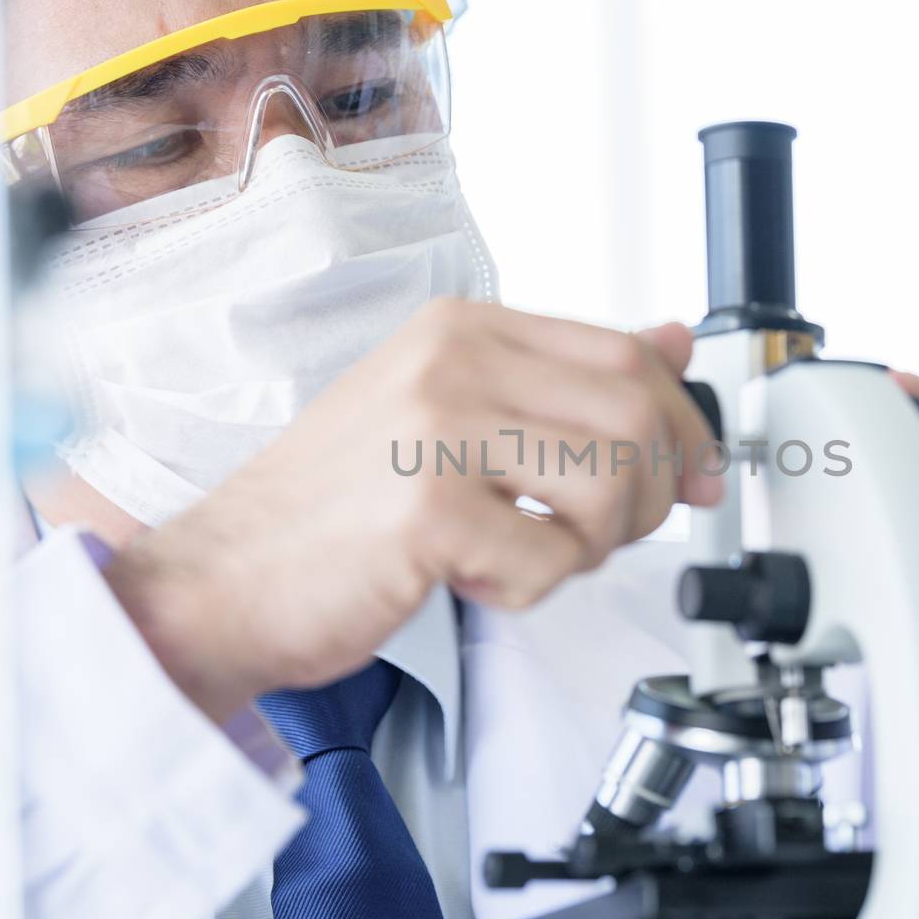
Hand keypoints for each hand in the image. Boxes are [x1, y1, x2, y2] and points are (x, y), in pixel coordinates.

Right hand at [104, 300, 721, 720]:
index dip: (681, 424)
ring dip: (593, 547)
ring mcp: (438, 429)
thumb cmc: (331, 506)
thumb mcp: (447, 413)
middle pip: (638, 416)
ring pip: (613, 485)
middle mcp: (454, 361)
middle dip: (652, 494)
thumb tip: (672, 343)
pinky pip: (550, 562)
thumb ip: (559, 378)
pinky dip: (528, 590)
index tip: (695, 473)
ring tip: (530, 554)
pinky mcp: (429, 511)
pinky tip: (471, 577)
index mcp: (463, 328)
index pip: (627, 353)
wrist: (222, 578)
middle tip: (607, 533)